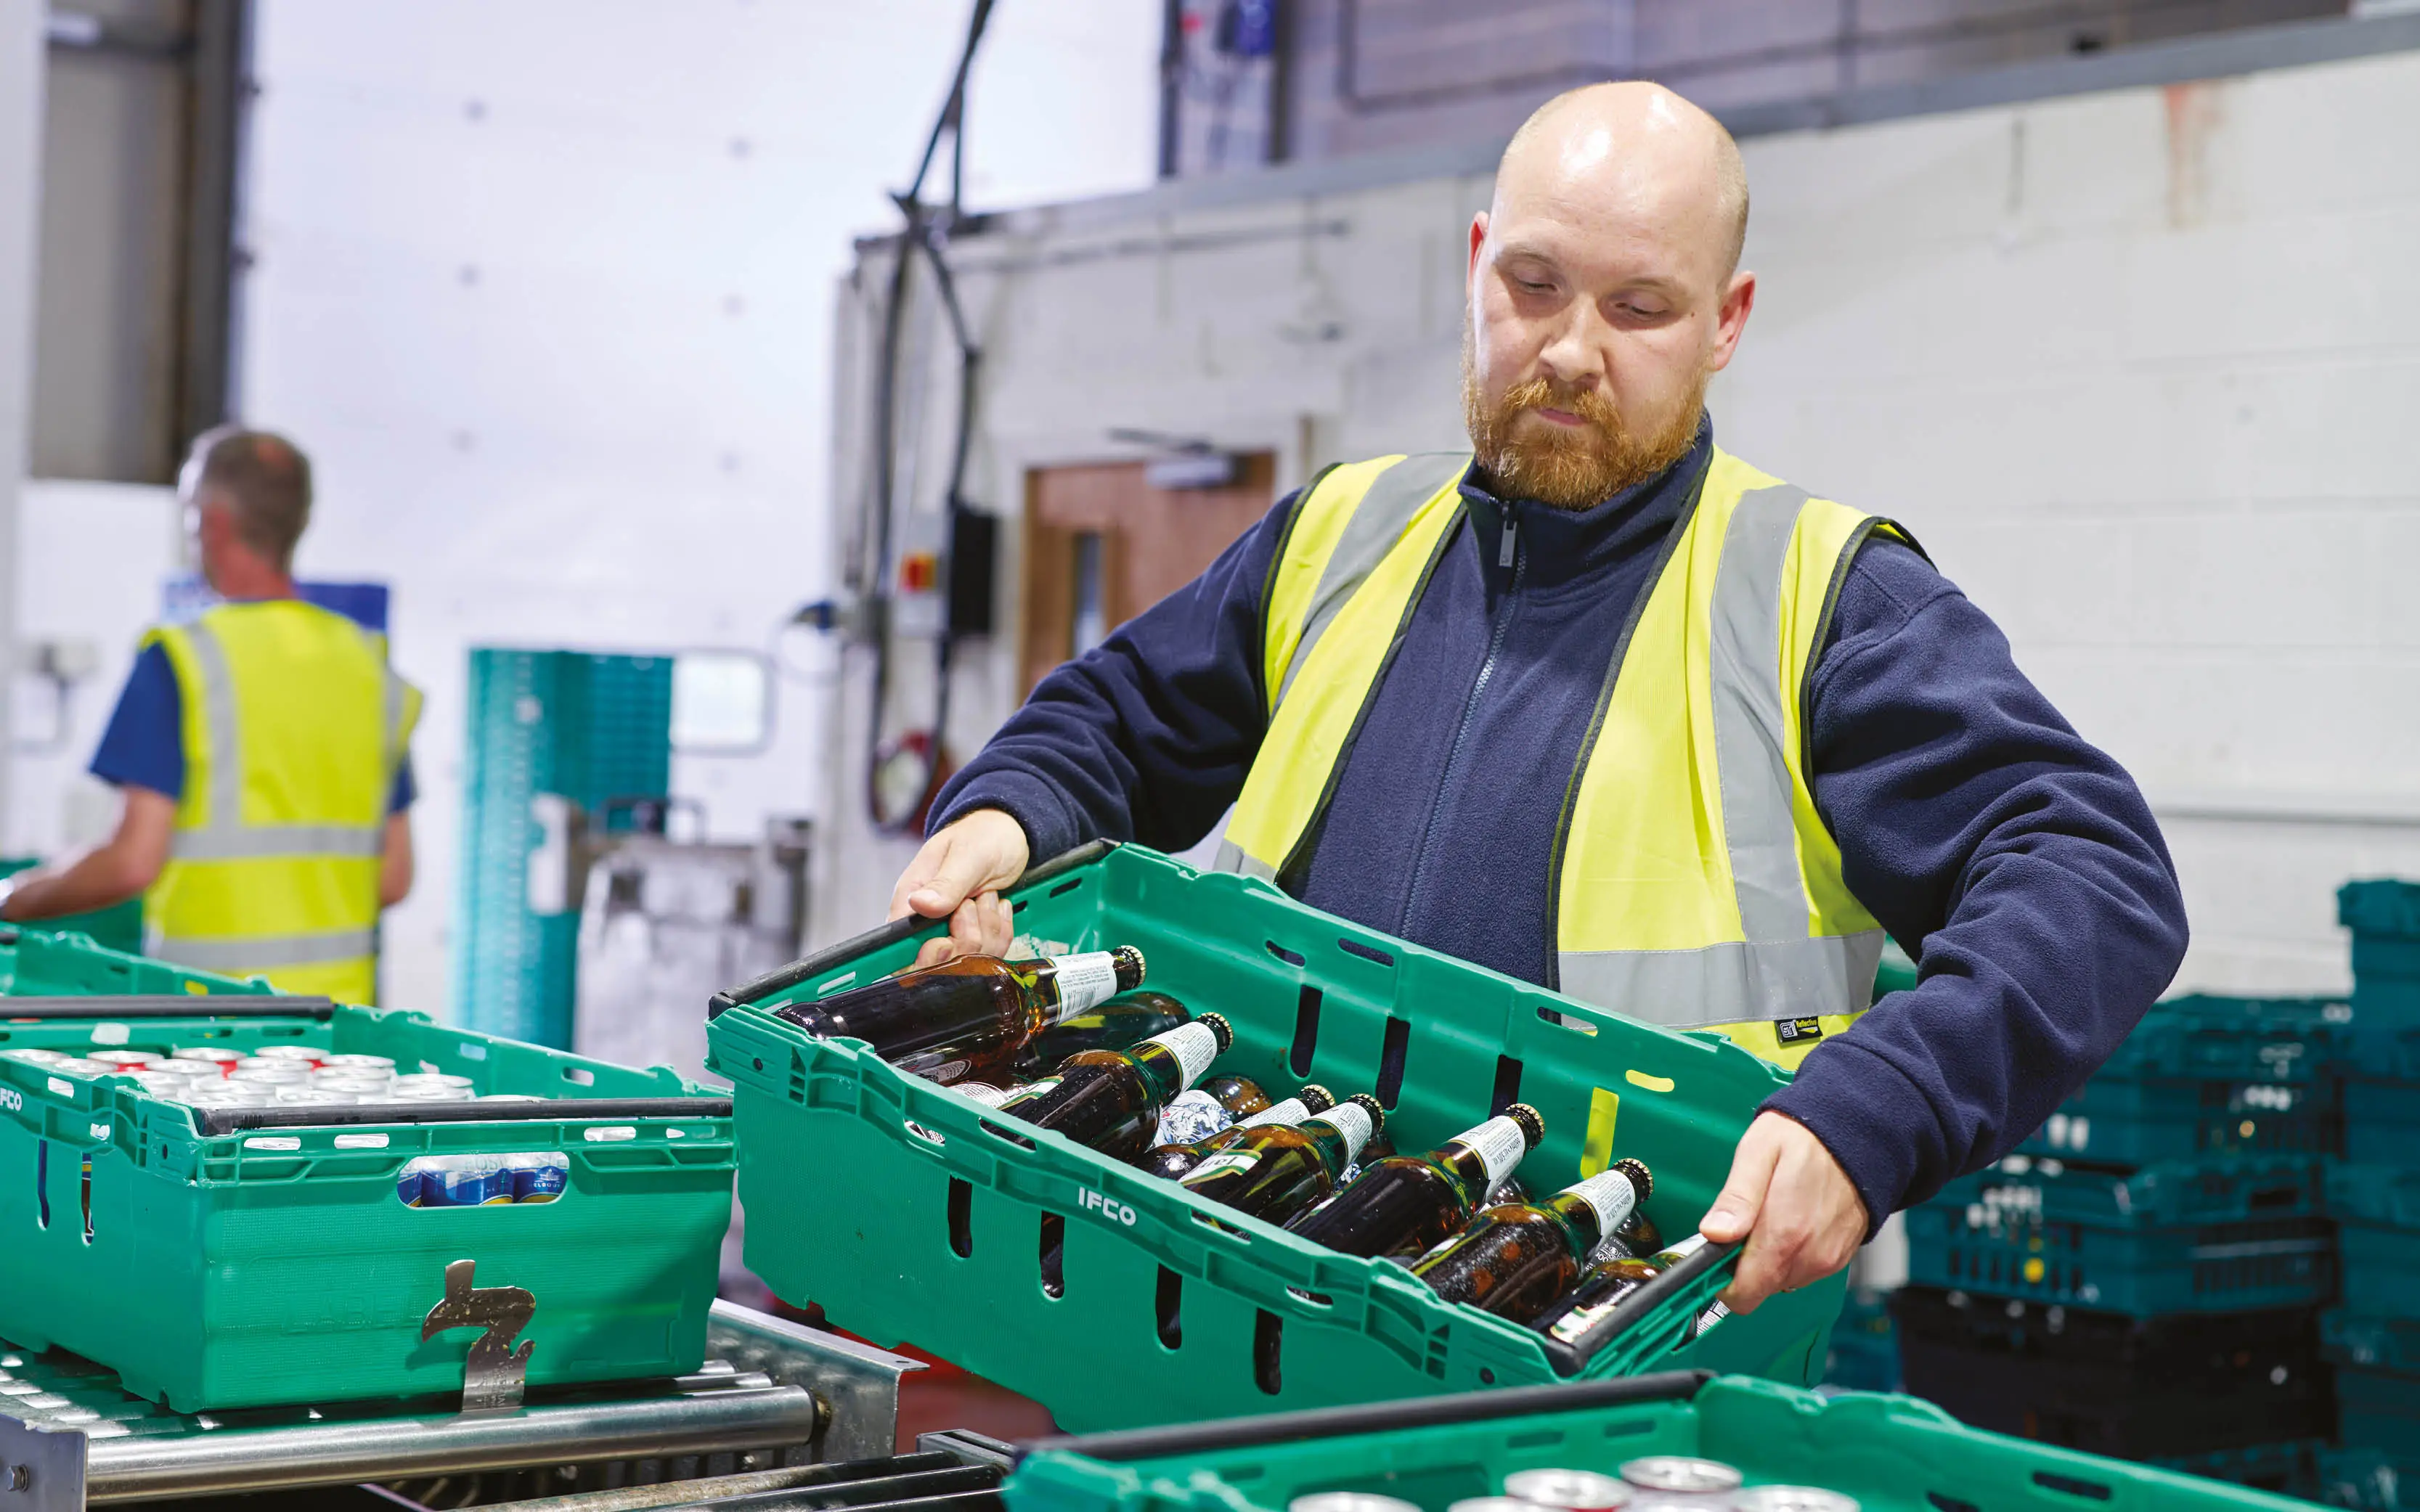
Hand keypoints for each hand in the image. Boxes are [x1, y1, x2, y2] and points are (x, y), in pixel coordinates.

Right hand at [887, 809, 1030, 967]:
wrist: (1007, 837)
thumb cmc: (983, 837)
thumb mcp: (968, 855)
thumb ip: (946, 882)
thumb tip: (918, 903)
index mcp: (911, 898)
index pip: (900, 947)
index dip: (924, 955)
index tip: (946, 941)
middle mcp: (925, 920)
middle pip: (937, 961)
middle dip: (966, 938)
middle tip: (975, 903)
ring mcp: (950, 931)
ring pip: (967, 960)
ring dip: (988, 930)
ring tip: (987, 896)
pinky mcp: (973, 938)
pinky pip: (988, 955)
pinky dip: (1000, 933)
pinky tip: (998, 907)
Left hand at [1698, 1111, 1867, 1314]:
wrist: (1860, 1134)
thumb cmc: (1806, 1138)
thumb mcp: (1759, 1152)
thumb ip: (1736, 1198)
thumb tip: (1714, 1233)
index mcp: (1783, 1235)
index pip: (1742, 1295)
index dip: (1721, 1280)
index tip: (1715, 1253)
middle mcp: (1808, 1256)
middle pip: (1759, 1288)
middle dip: (1742, 1264)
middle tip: (1743, 1223)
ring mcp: (1826, 1259)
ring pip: (1780, 1280)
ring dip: (1768, 1256)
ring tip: (1772, 1213)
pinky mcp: (1838, 1256)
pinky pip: (1802, 1269)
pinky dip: (1790, 1251)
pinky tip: (1793, 1217)